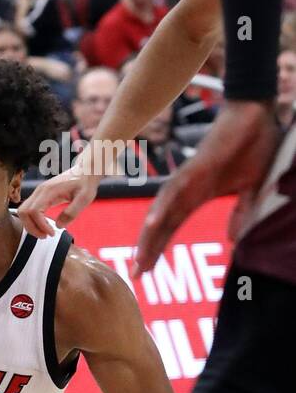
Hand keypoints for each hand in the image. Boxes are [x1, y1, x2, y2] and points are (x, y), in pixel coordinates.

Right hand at [18, 162, 100, 237]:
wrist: (84, 171)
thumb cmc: (86, 183)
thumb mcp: (85, 198)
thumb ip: (72, 212)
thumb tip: (58, 226)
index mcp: (49, 191)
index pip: (34, 211)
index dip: (40, 225)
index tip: (52, 233)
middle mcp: (39, 191)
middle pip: (23, 212)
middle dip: (31, 227)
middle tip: (45, 236)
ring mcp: (38, 193)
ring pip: (23, 212)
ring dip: (30, 225)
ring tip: (44, 232)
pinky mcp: (39, 196)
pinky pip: (28, 210)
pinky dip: (33, 220)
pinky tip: (45, 225)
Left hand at [134, 100, 278, 275]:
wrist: (254, 117)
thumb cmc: (252, 149)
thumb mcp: (249, 189)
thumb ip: (240, 213)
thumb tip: (233, 238)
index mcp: (195, 198)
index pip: (171, 229)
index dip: (158, 250)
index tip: (147, 272)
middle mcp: (185, 192)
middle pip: (160, 226)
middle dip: (149, 250)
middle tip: (138, 274)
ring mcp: (187, 180)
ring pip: (162, 212)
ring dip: (150, 236)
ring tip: (141, 259)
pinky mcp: (195, 169)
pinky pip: (175, 191)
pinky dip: (163, 208)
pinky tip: (152, 225)